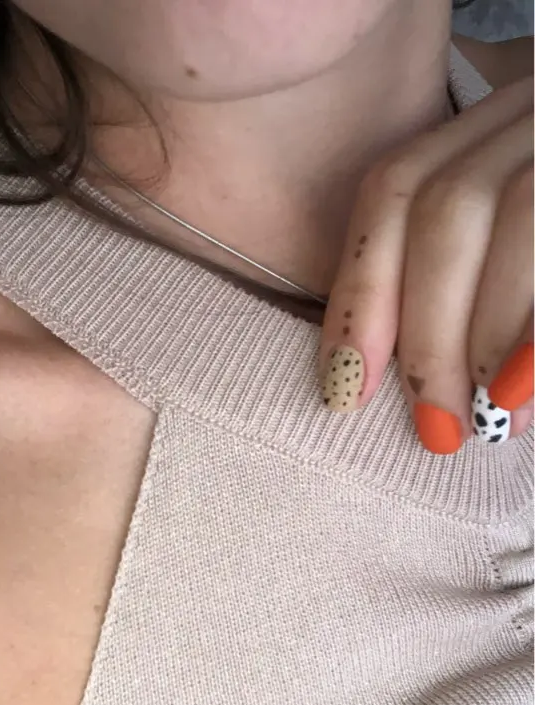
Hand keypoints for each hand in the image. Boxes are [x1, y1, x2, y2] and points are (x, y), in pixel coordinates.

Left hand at [319, 75, 532, 453]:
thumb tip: (378, 377)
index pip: (395, 185)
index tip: (344, 388)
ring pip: (514, 207)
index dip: (361, 294)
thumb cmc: (524, 279)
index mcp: (497, 122)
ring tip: (488, 415)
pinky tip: (519, 388)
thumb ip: (457, 287)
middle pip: (445, 205)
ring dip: (483, 332)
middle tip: (436, 425)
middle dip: (425, 333)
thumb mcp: (500, 252)